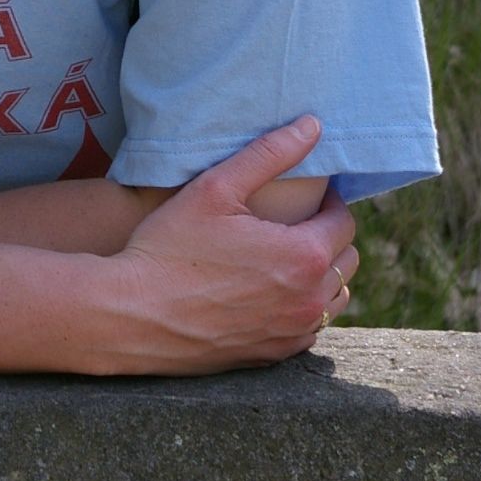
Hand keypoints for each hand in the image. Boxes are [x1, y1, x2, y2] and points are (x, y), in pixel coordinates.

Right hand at [103, 116, 357, 374]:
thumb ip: (269, 153)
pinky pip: (310, 328)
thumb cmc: (171, 246)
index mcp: (304, 255)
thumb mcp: (215, 187)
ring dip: (320, 274)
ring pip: (334, 297)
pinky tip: (267, 291)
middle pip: (347, 260)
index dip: (329, 202)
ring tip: (282, 255)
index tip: (305, 195)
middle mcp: (310, 300)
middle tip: (292, 221)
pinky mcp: (274, 355)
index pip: (344, 222)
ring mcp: (293, 333)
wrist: (133, 315)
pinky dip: (301, 307)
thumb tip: (312, 125)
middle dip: (328, 235)